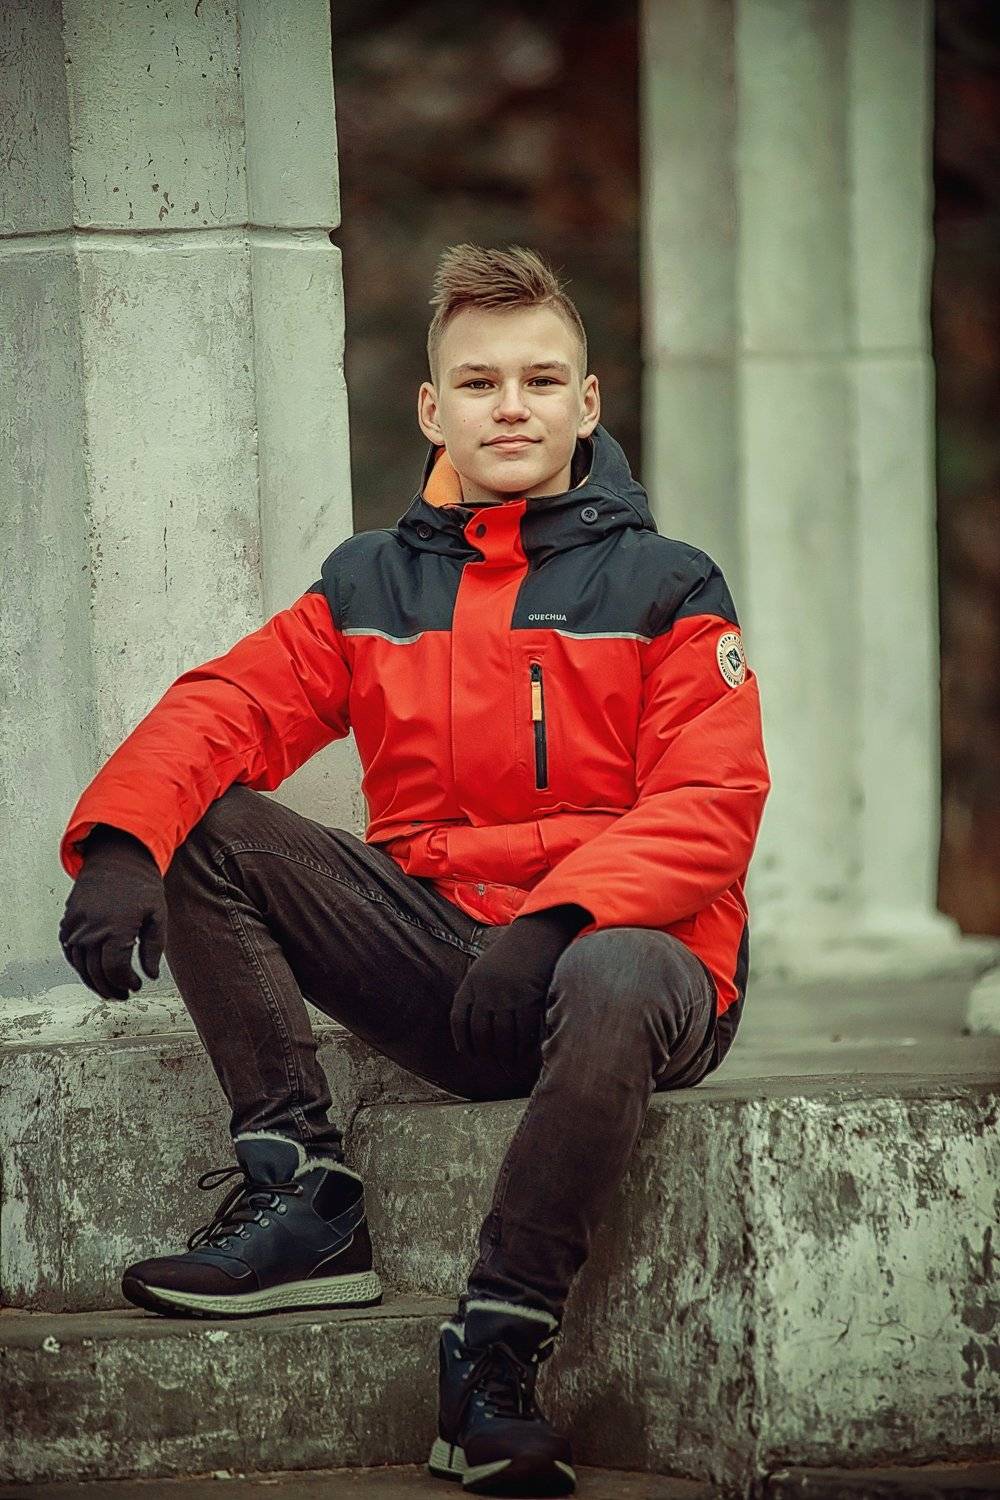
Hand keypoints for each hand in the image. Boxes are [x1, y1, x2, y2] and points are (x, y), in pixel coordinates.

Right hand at [58, 825, 167, 1000]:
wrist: (117, 859)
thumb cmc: (141, 885)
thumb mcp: (158, 915)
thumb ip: (154, 948)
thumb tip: (150, 975)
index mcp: (116, 929)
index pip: (115, 970)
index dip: (126, 983)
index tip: (136, 985)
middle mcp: (92, 930)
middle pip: (96, 972)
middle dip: (111, 988)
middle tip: (123, 994)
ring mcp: (77, 926)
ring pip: (80, 966)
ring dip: (94, 982)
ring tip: (109, 989)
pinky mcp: (68, 921)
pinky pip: (70, 951)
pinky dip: (79, 966)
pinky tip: (92, 971)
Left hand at [450, 904, 590, 1067]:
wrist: (538, 932)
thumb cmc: (513, 951)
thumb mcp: (485, 966)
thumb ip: (478, 991)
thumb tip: (475, 1021)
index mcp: (472, 982)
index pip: (459, 1019)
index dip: (462, 1040)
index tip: (468, 1052)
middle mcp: (487, 991)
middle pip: (481, 1032)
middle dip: (486, 1052)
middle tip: (492, 1064)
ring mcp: (508, 996)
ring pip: (503, 1036)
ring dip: (505, 1055)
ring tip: (508, 1064)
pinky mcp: (530, 999)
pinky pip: (525, 1031)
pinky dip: (524, 1047)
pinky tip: (524, 1054)